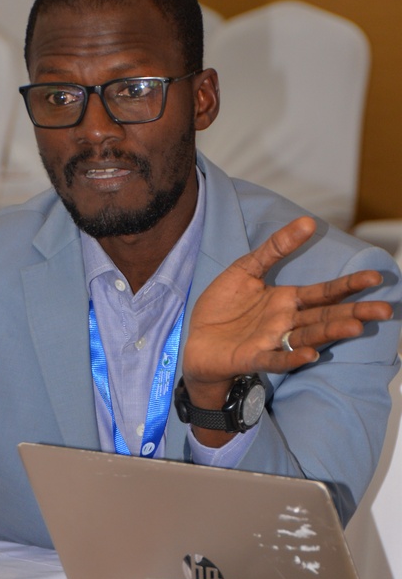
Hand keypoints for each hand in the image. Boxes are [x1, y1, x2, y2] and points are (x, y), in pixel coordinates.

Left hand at [183, 216, 393, 429]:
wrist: (195, 340)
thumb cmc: (223, 308)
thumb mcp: (246, 269)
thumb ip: (275, 248)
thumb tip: (308, 221)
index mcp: (286, 300)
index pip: (324, 292)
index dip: (348, 285)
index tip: (376, 277)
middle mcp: (285, 321)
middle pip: (325, 316)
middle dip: (354, 312)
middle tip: (385, 311)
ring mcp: (271, 341)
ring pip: (307, 335)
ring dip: (330, 332)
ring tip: (355, 326)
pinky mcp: (251, 356)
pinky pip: (275, 358)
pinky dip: (291, 357)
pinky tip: (309, 353)